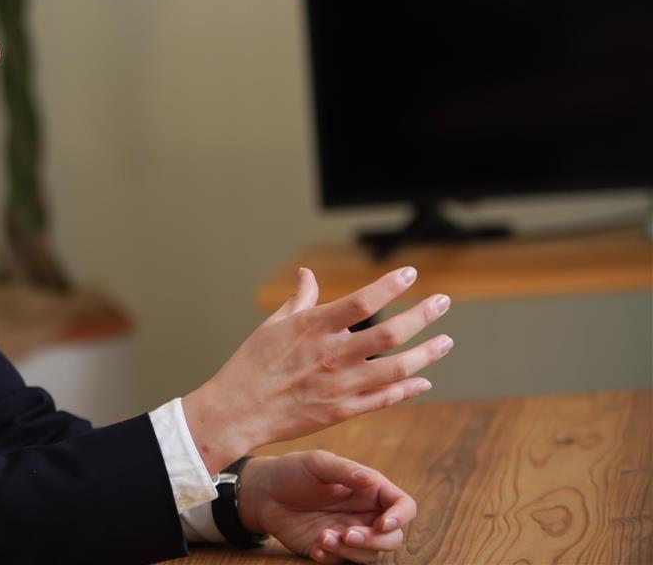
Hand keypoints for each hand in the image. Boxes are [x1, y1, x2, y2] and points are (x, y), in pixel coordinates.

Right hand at [184, 266, 451, 470]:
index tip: (410, 274)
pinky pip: (385, 399)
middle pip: (390, 333)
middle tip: (443, 302)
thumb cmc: (251, 364)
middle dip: (422, 316)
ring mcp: (340, 385)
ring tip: (446, 342)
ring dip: (426, 354)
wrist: (239, 411)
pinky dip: (408, 389)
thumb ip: (299, 299)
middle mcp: (332, 355)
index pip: (361, 300)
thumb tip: (307, 274)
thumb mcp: (273, 325)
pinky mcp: (343, 410)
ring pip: (396, 369)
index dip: (389, 285)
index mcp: (314, 327)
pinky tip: (423, 381)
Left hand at [238, 451, 415, 563]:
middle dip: (374, 541)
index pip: (403, 505)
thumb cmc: (293, 472)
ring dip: (349, 551)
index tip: (382, 523)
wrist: (264, 494)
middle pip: (392, 538)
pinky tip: (314, 547)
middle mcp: (366, 514)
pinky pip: (344, 563)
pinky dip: (332, 559)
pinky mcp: (334, 550)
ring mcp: (351, 533)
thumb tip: (372, 481)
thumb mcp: (316, 463)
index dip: (400, 517)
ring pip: (370, 556)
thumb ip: (344, 472)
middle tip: (346, 534)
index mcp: (370, 489)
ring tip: (322, 536)